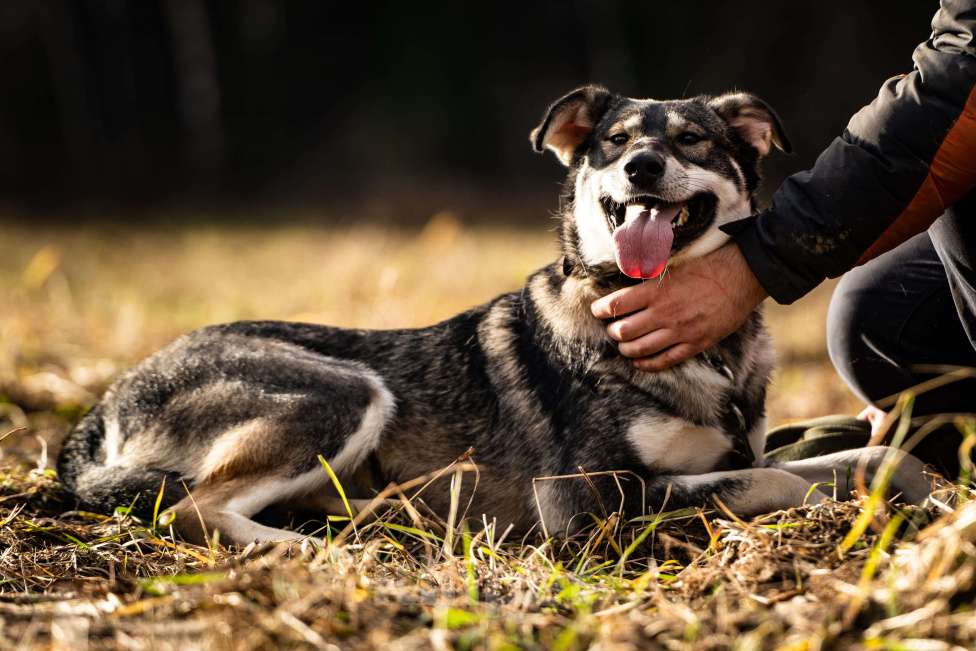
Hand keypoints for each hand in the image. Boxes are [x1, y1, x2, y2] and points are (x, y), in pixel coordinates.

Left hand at [590, 243, 766, 370]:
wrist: (741, 276)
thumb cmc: (706, 267)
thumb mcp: (672, 267)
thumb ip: (648, 279)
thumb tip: (625, 286)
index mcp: (655, 291)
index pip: (615, 305)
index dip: (600, 310)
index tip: (597, 310)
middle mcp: (663, 313)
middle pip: (622, 331)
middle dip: (612, 331)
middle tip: (613, 328)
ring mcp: (679, 331)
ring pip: (638, 349)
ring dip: (625, 349)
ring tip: (623, 345)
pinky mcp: (694, 344)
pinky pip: (663, 361)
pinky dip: (645, 364)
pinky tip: (638, 362)